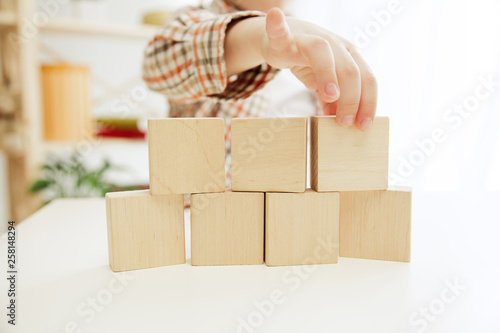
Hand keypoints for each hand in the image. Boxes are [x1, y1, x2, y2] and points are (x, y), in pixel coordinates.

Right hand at [261, 8, 377, 130]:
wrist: (285, 39)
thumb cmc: (307, 61)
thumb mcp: (322, 84)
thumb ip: (332, 102)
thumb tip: (340, 123)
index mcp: (348, 57)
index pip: (367, 79)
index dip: (368, 103)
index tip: (363, 126)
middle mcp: (334, 45)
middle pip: (350, 69)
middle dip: (351, 98)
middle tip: (344, 122)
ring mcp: (309, 38)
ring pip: (323, 51)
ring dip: (328, 73)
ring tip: (329, 94)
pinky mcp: (285, 37)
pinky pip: (280, 31)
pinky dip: (277, 25)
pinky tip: (275, 16)